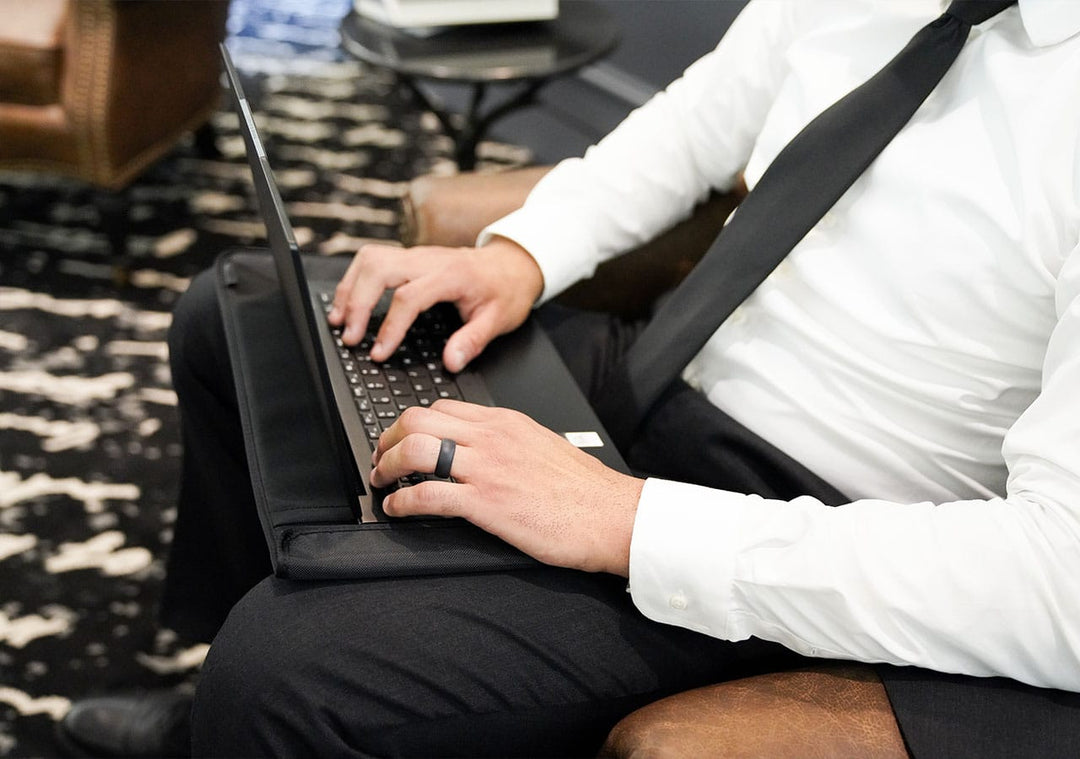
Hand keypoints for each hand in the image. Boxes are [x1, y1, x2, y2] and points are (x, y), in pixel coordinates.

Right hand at [326, 237, 543, 372]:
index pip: (409, 297)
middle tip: (350, 337)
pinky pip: (373, 259)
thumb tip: (451, 362)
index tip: (379, 353)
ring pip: (370, 259)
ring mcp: (416, 255)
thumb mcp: (499, 319)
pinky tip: (347, 302)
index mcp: (451, 275)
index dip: (390, 327)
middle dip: (357, 303)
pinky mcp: (409, 257)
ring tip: (338, 320)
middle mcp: (428, 260)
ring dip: (349, 288)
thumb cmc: (505, 290)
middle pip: (379, 269)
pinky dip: (355, 280)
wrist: (513, 263)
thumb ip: (473, 341)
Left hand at [370, 400, 644, 576]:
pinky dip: (401, 501)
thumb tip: (483, 453)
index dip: (412, 423)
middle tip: (381, 457)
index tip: (402, 439)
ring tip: (382, 481)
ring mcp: (487, 468)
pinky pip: (427, 495)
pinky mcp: (485, 503)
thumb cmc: (585, 491)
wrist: (611, 515)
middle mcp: (492, 438)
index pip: (443, 407)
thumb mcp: (544, 446)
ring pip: (416, 449)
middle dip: (388, 438)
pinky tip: (397, 509)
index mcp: (506, 423)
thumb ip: (509, 443)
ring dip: (388, 465)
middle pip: (418, 419)